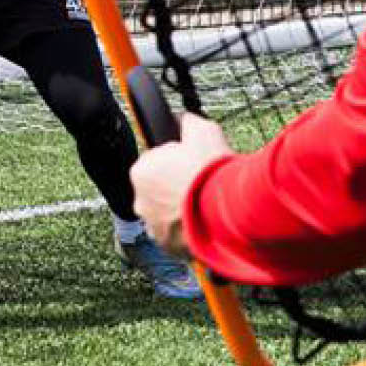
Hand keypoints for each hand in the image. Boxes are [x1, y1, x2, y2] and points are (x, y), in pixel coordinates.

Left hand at [129, 113, 233, 258]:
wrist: (226, 211)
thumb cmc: (210, 170)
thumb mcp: (201, 130)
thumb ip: (186, 121)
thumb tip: (182, 119)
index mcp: (140, 171)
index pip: (155, 161)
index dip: (175, 160)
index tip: (191, 162)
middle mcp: (140, 201)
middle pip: (159, 188)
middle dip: (176, 185)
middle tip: (200, 182)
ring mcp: (152, 226)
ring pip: (167, 212)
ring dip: (181, 208)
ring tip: (205, 202)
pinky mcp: (167, 246)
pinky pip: (176, 233)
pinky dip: (187, 228)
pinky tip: (205, 219)